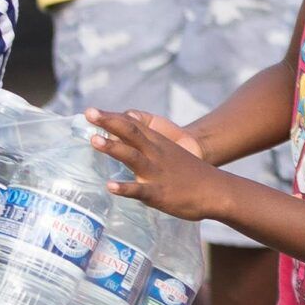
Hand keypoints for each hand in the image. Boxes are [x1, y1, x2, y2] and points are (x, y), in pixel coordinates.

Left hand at [86, 109, 220, 222]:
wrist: (216, 190)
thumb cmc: (190, 172)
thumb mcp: (170, 151)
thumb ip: (149, 140)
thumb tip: (129, 125)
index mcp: (157, 143)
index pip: (132, 125)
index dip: (112, 117)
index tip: (91, 111)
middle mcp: (155, 153)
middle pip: (130, 133)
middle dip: (108, 122)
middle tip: (88, 113)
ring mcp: (156, 173)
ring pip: (132, 157)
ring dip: (113, 148)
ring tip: (94, 140)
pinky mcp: (159, 193)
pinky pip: (139, 190)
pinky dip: (125, 188)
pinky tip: (110, 186)